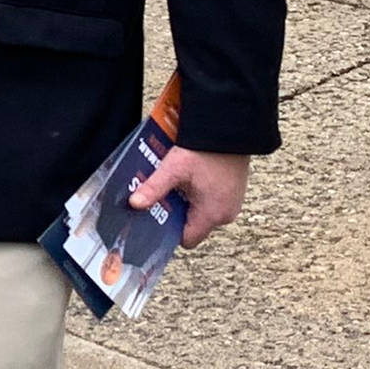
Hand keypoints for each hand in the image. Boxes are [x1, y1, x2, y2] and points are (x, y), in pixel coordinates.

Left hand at [128, 147, 250, 248]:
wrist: (230, 129)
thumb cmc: (206, 149)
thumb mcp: (174, 169)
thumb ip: (154, 188)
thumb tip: (135, 204)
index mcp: (212, 215)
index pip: (187, 239)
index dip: (170, 229)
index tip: (158, 214)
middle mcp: (226, 213)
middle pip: (194, 224)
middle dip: (177, 211)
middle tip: (164, 192)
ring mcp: (232, 202)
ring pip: (202, 211)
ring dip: (188, 199)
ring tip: (176, 181)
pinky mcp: (234, 191)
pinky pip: (212, 200)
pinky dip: (200, 192)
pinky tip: (190, 175)